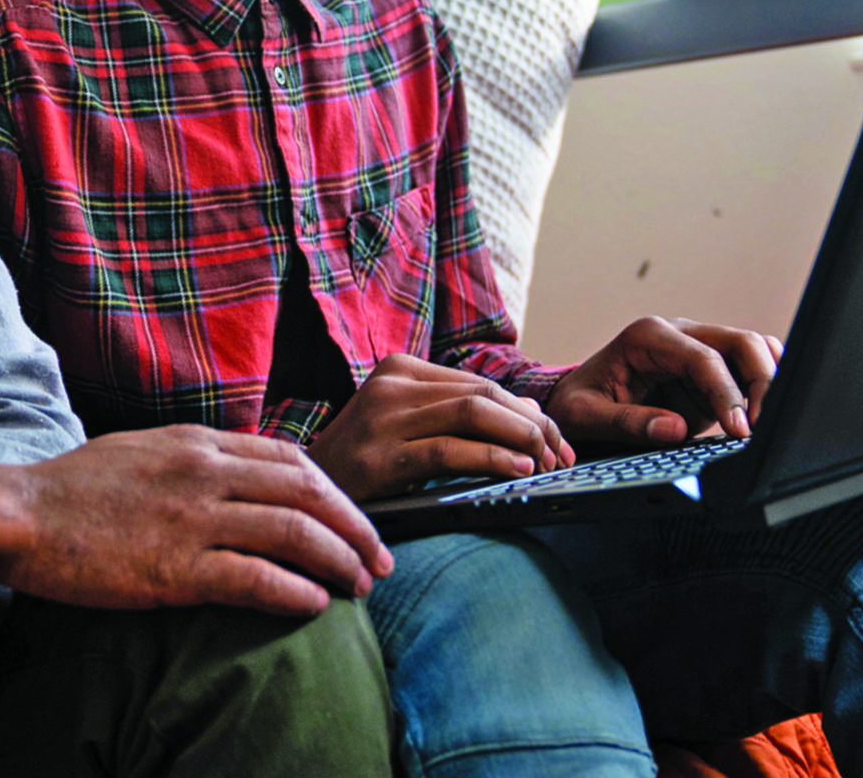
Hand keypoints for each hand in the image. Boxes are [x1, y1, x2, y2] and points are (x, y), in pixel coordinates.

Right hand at [0, 425, 391, 617]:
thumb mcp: (144, 451)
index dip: (336, 492)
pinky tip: (314, 606)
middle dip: (355, 527)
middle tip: (379, 559)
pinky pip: (254, 578)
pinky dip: (294, 592)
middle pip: (308, 492)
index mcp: (199, 443)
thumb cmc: (75, 488)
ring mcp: (192, 519)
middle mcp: (205, 473)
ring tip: (358, 586)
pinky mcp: (174, 569)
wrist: (21, 514)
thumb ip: (196, 460)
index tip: (356, 520)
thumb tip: (240, 476)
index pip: (292, 459)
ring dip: (337, 561)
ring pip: (293, 533)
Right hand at [306, 354, 573, 500]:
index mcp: (398, 370)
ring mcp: (382, 419)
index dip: (528, 413)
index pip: (480, 384)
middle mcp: (390, 385)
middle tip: (560, 458)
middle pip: (482, 395)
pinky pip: (449, 451)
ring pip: (473, 414)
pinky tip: (517, 471)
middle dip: (533, 427)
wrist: (303, 492)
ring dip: (521, 440)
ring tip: (545, 465)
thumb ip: (458, 415)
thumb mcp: (407, 427)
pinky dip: (492, 457)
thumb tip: (531, 413)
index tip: (557, 443)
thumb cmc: (362, 464)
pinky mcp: (380, 457)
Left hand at [545, 316, 780, 448]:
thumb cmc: (576, 404)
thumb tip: (675, 428)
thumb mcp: (587, 416)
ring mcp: (697, 350)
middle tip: (761, 426)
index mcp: (648, 337)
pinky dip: (763, 388)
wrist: (571, 402)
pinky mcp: (709, 373)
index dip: (727, 392)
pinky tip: (760, 417)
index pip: (704, 357)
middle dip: (762, 381)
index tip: (739, 429)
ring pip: (753, 351)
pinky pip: (748, 370)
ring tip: (766, 423)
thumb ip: (628, 421)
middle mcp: (678, 335)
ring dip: (769, 381)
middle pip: (741, 343)